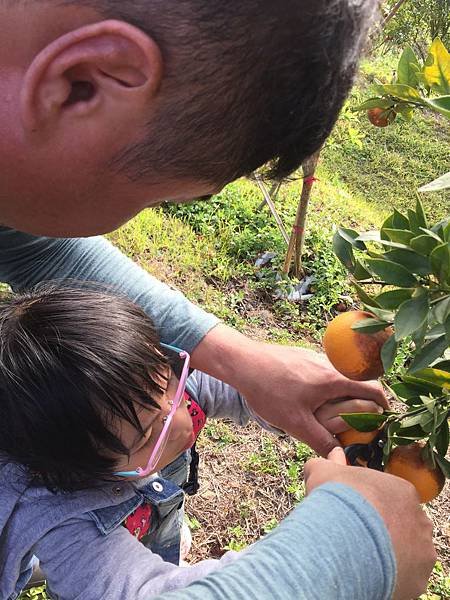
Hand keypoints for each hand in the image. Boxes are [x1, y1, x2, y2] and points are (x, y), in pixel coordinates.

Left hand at [192, 325, 387, 455]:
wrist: (242, 362)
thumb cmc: (270, 392)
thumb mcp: (296, 423)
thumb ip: (321, 442)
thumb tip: (341, 462)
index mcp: (334, 380)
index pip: (373, 389)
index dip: (384, 404)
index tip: (385, 418)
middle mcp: (329, 364)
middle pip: (357, 381)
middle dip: (362, 401)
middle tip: (358, 421)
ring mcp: (314, 356)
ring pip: (338, 376)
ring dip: (342, 393)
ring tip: (332, 412)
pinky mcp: (301, 355)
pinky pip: (322, 370)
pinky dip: (325, 384)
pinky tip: (309, 398)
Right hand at [305, 448, 436, 599]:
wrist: (345, 536)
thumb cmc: (337, 498)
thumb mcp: (324, 472)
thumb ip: (330, 462)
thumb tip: (333, 454)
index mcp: (402, 490)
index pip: (390, 498)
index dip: (370, 505)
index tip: (354, 512)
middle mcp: (419, 517)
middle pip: (401, 524)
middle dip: (382, 528)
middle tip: (357, 534)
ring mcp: (422, 547)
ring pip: (406, 550)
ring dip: (388, 552)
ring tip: (362, 556)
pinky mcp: (419, 575)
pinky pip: (406, 575)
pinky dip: (391, 575)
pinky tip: (370, 572)